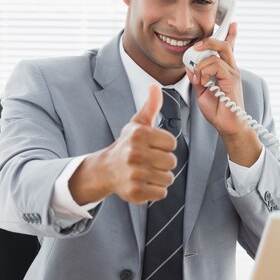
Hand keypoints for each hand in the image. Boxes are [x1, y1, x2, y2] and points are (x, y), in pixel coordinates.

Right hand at [69, 84, 176, 204]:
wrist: (107, 169)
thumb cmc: (128, 144)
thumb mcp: (138, 123)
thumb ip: (151, 105)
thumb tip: (155, 86)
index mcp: (138, 134)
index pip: (172, 143)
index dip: (165, 146)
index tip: (152, 146)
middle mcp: (134, 153)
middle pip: (171, 162)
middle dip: (164, 163)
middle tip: (149, 161)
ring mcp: (134, 174)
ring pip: (168, 178)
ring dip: (161, 177)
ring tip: (147, 172)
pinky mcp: (134, 192)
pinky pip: (161, 193)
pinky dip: (156, 191)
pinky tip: (144, 183)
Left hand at [185, 22, 244, 135]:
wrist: (227, 126)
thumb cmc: (218, 111)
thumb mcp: (201, 91)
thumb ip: (197, 77)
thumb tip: (190, 66)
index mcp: (225, 71)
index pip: (229, 48)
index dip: (231, 35)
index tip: (232, 25)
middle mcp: (231, 69)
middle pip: (223, 45)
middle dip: (208, 41)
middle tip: (195, 47)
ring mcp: (233, 74)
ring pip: (216, 53)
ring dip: (201, 63)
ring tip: (197, 77)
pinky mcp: (231, 80)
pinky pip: (216, 65)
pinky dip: (204, 71)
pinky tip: (202, 81)